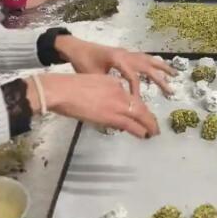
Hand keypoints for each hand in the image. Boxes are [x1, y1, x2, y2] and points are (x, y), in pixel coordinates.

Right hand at [35, 73, 158, 138]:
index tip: (142, 114)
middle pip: (140, 106)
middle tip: (154, 125)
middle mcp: (121, 92)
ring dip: (148, 125)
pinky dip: (140, 130)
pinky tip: (144, 135)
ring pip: (139, 116)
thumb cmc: (69, 87)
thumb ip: (104, 91)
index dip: (138, 107)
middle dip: (149, 117)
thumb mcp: (93, 82)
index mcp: (115, 83)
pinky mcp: (111, 116)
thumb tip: (106, 103)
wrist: (61, 90)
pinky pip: (130, 124)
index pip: (131, 97)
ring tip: (153, 132)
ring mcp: (118, 104)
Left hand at [53, 37, 175, 96]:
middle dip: (160, 79)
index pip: (133, 77)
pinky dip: (154, 63)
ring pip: (149, 60)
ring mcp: (128, 52)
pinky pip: (144, 58)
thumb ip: (107, 87)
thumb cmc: (82, 62)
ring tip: (175, 75)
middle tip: (171, 91)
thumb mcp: (92, 76)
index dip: (137, 91)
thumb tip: (119, 103)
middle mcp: (126, 54)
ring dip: (162, 68)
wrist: (75, 47)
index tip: (139, 104)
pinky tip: (161, 68)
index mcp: (118, 59)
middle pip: (148, 67)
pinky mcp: (127, 53)